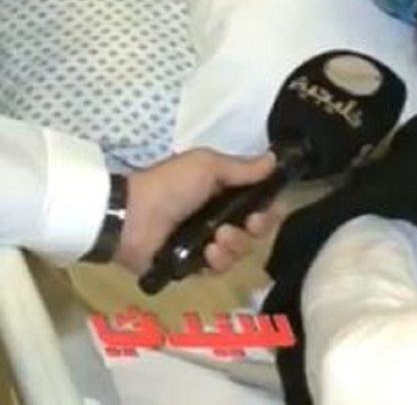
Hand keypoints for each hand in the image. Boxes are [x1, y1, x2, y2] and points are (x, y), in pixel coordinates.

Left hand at [114, 149, 287, 275]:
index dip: (271, 207)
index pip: (260, 203)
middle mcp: (220, 217)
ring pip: (241, 250)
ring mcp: (207, 242)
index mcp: (224, 192)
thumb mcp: (207, 165)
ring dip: (236, 244)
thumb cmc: (170, 185)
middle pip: (257, 229)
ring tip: (217, 238)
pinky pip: (220, 269)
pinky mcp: (194, 266)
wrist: (130, 217)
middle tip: (249, 223)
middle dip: (259, 227)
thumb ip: (242, 167)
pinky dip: (218, 261)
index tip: (272, 208)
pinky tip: (207, 252)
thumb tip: (275, 160)